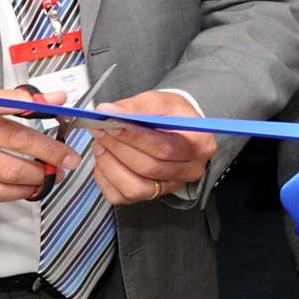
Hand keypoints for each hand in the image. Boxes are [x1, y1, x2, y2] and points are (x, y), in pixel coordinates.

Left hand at [88, 90, 218, 203]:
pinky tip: (104, 160)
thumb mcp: (159, 101)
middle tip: (100, 131)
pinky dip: (107, 179)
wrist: (177, 128)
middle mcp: (191, 170)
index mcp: (199, 143)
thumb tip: (106, 112)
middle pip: (149, 168)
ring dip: (111, 166)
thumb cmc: (171, 114)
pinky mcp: (152, 196)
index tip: (110, 123)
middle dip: (118, 148)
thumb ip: (134, 107)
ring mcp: (172, 186)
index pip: (164, 148)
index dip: (133, 137)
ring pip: (136, 188)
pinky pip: (123, 197)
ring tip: (100, 145)